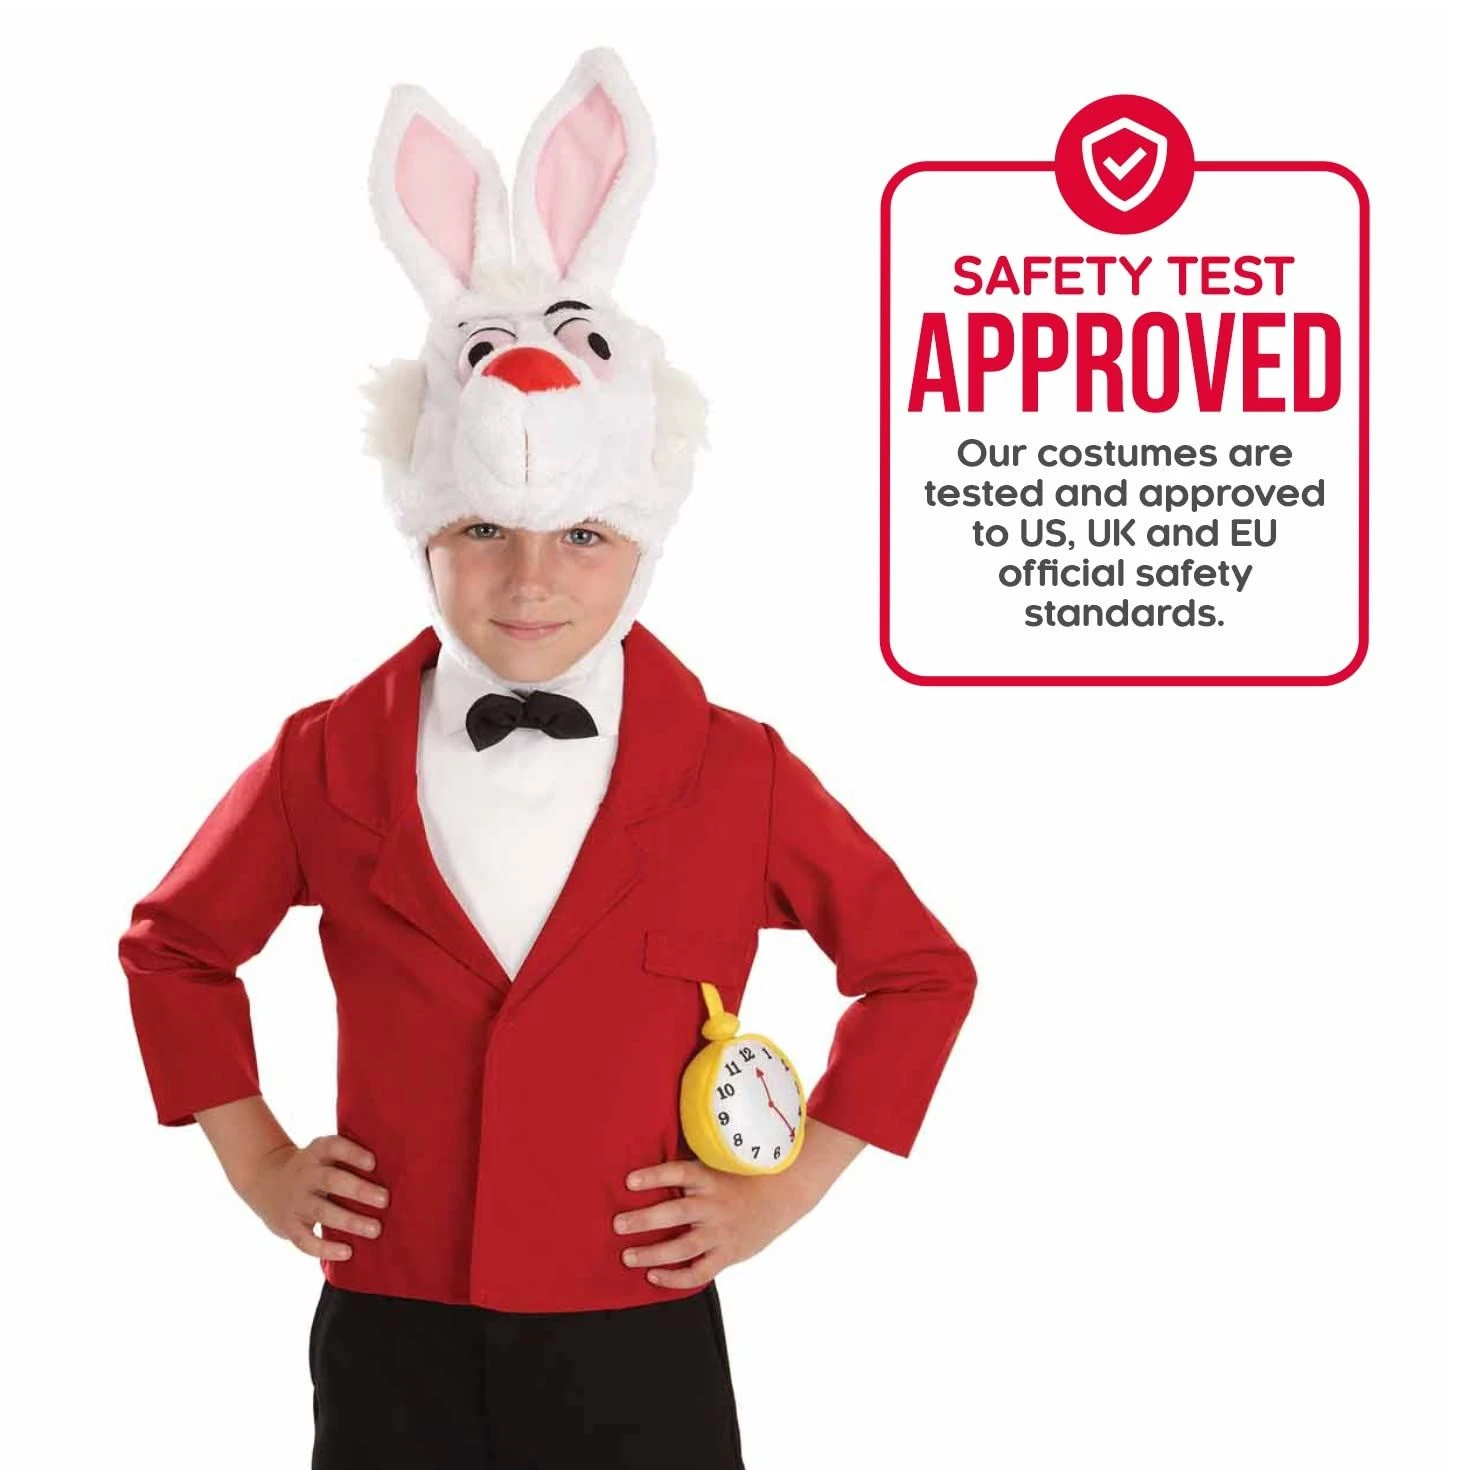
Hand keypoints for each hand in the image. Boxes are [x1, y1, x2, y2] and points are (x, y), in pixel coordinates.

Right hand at [236, 1134, 388, 1261]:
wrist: (266, 1180)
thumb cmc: (314, 1167)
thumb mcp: (324, 1152)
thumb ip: (350, 1157)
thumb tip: (397, 1166)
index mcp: (316, 1152)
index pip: (333, 1147)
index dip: (352, 1153)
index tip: (374, 1162)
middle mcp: (305, 1175)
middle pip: (331, 1180)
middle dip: (358, 1190)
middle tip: (385, 1200)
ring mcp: (296, 1201)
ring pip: (322, 1211)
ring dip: (350, 1221)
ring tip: (375, 1229)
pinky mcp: (289, 1226)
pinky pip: (306, 1240)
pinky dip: (325, 1249)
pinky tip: (348, 1252)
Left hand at [611, 1156, 822, 1289]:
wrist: (784, 1193)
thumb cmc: (741, 1176)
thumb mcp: (720, 1162)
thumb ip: (690, 1164)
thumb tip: (652, 1151)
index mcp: (710, 1177)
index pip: (678, 1172)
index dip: (653, 1176)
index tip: (629, 1181)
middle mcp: (714, 1205)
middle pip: (675, 1213)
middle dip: (643, 1220)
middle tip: (618, 1224)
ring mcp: (721, 1232)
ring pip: (683, 1247)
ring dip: (653, 1253)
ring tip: (627, 1256)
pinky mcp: (728, 1254)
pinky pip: (699, 1272)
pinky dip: (676, 1278)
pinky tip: (654, 1276)